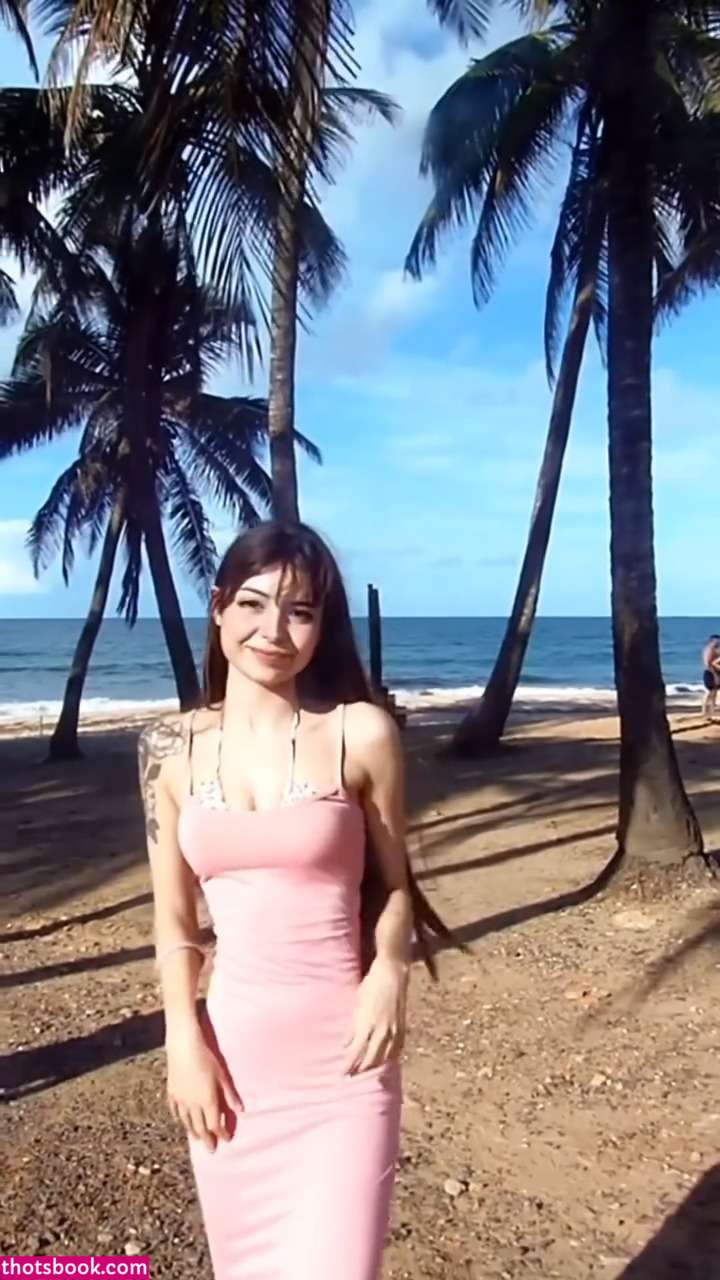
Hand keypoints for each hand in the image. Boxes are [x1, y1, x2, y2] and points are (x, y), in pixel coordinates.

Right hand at [166, 1025, 242, 1150]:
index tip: (227, 1139)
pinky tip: (182, 1120)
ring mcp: (180, 1099)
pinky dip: (180, 1118)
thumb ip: (230, 1094)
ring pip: (186, 1122)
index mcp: (207, 1100)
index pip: (215, 1124)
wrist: (184, 1045)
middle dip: (207, 1139)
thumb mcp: (222, 1075)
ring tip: (198, 1138)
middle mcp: (193, 1104)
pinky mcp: (171, 1092)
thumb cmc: (207, 1057)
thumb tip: (240, 1110)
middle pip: (200, 1127)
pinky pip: (175, 1110)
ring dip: (193, 1132)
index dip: (222, 1133)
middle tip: (211, 1149)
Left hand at [342, 957, 408, 1074]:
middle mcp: (381, 1030)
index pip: (356, 1052)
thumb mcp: (357, 1004)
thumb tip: (346, 1044)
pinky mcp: (402, 1027)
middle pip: (370, 1059)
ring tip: (365, 1069)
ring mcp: (394, 1030)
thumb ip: (353, 1026)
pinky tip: (386, 1060)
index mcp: (367, 1024)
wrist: (393, 973)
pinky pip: (397, 1050)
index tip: (341, 1074)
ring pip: (384, 1057)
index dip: (348, 1065)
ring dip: (374, 1066)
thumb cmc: (371, 985)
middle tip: (351, 1075)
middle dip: (359, 1069)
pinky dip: (390, 1058)